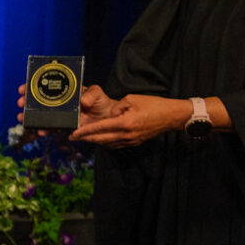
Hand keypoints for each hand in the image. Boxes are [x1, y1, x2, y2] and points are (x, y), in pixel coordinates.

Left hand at [68, 91, 185, 147]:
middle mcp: (127, 134)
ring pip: (108, 143)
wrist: (171, 116)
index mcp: (125, 122)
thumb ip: (117, 107)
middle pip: (101, 139)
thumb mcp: (132, 99)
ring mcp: (131, 140)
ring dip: (95, 141)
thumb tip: (110, 115)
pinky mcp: (135, 142)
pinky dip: (106, 142)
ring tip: (84, 138)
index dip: (85, 131)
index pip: (100, 128)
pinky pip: (116, 144)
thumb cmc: (153, 105)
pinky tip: (100, 139)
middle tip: (73, 137)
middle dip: (86, 138)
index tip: (74, 133)